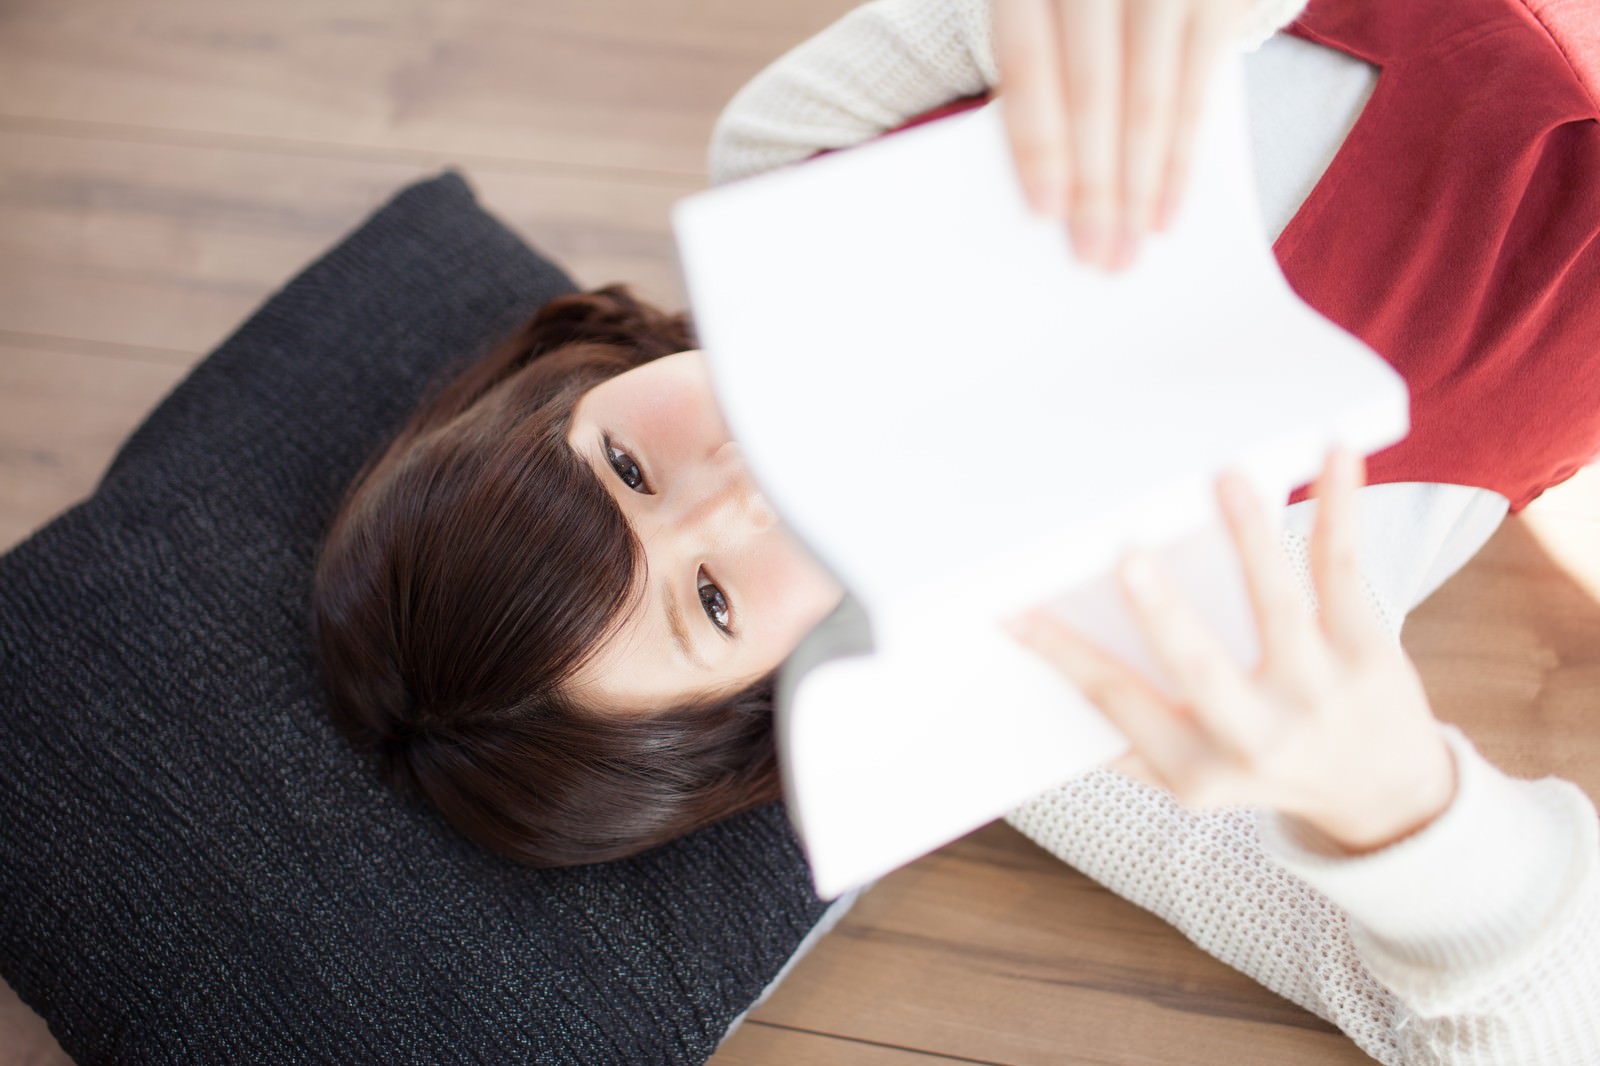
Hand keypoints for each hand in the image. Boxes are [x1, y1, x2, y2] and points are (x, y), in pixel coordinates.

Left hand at [992, 0, 1250, 269]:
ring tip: (1126, 251)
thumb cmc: (1087, 3)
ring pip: (1148, 100)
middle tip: (1093, 256)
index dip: (1037, 142)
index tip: (1044, 212)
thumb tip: (1048, 195)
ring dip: (1136, 188)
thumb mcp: (1050, 14)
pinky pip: (1198, 94)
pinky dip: (1179, 162)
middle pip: (1091, 92)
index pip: (1029, 64)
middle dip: (1093, 186)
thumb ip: (1045, 77)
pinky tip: (1164, 211)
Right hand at [1007, 452, 1457, 853]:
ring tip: (1225, 478)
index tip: (1016, 612)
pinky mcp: (1369, 653)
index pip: (1119, 703)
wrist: (1388, 799)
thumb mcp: (1190, 780)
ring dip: (1251, 539)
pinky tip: (1336, 456)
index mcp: (1197, 766)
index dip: (1064, 656)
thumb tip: (1040, 680)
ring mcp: (1320, 693)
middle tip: (1125, 560)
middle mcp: (1259, 736)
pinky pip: (1344, 574)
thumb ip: (1126, 742)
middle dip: (1162, 614)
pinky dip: (1341, 512)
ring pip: (1278, 607)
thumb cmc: (1265, 770)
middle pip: (1201, 668)